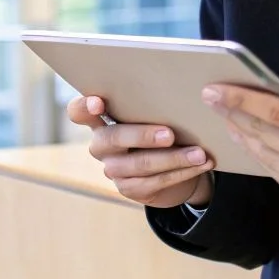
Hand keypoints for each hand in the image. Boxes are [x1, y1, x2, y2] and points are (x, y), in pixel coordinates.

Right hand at [66, 95, 215, 207]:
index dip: (84, 107)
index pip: (78, 112)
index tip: (99, 103)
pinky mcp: (129, 189)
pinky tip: (200, 165)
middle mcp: (101, 145)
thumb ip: (152, 103)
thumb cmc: (160, 128)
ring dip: (174, 158)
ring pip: (140, 163)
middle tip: (169, 134)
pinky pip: (156, 181)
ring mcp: (113, 169)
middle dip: (142, 135)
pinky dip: (182, 172)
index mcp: (101, 119)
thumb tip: (186, 89)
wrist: (172, 168)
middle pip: (113, 138)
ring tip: (199, 153)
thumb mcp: (152, 113)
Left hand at [205, 74, 278, 223]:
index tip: (216, 90)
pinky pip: (274, 174)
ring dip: (241, 135)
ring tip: (226, 117)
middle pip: (264, 134)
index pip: (277, 113)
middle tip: (211, 99)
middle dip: (233, 114)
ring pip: (264, 156)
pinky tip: (248, 140)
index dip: (242, 100)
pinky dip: (259, 155)